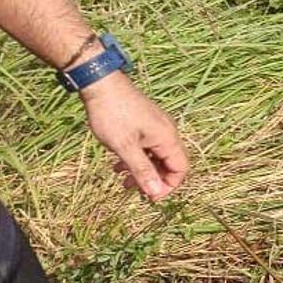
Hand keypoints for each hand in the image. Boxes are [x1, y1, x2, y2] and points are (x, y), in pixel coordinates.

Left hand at [80, 73, 189, 201]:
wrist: (102, 85)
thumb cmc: (113, 115)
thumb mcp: (125, 147)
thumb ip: (141, 170)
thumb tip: (155, 192)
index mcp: (167, 138)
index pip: (180, 168)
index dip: (168, 186)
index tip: (149, 197)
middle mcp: (167, 132)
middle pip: (169, 163)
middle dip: (153, 179)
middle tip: (133, 191)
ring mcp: (156, 126)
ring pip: (156, 156)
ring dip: (142, 170)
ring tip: (122, 180)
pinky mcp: (146, 122)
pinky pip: (148, 146)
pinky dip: (136, 158)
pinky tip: (118, 163)